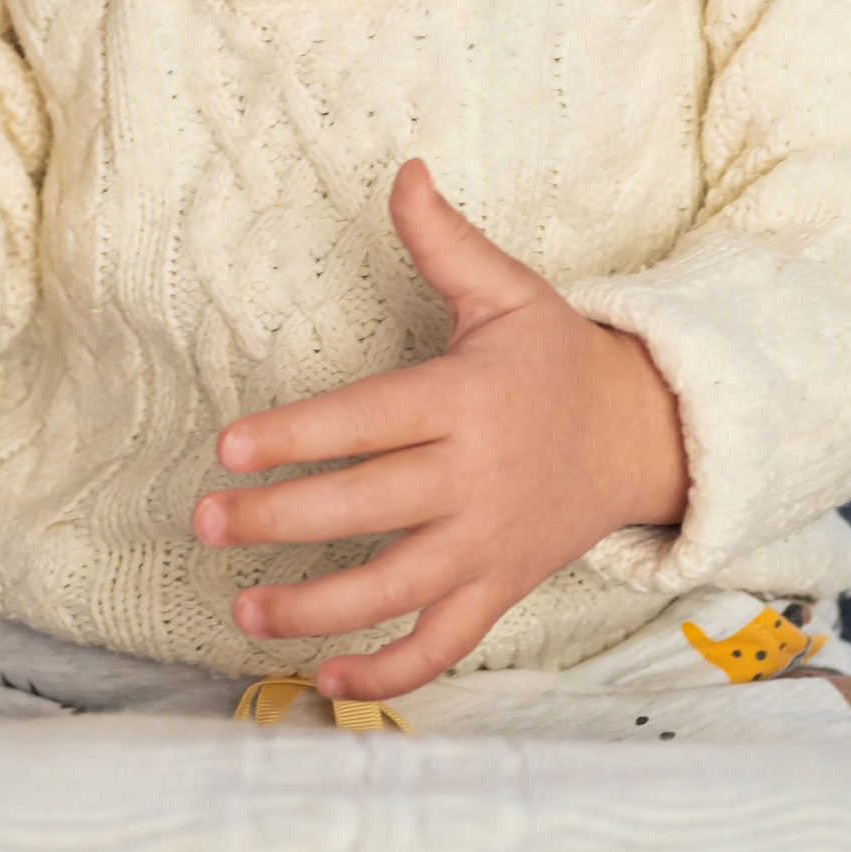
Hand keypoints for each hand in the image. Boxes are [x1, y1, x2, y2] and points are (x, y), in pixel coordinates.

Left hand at [192, 157, 688, 703]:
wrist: (645, 433)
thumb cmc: (557, 357)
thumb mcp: (508, 290)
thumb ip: (443, 240)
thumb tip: (403, 170)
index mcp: (467, 399)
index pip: (370, 420)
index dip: (299, 435)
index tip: (228, 446)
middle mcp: (476, 477)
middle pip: (368, 506)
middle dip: (280, 518)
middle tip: (205, 520)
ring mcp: (489, 543)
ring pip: (397, 588)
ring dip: (316, 609)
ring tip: (241, 609)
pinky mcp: (501, 589)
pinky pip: (444, 644)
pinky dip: (390, 672)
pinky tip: (324, 682)